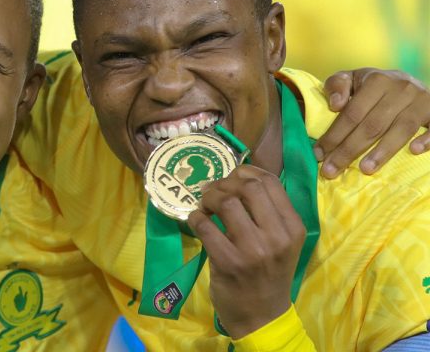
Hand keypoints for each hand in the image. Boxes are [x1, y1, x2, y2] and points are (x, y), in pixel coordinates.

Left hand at [187, 165, 305, 338]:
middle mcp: (277, 236)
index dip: (244, 172)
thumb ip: (267, 212)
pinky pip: (205, 225)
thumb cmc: (268, 274)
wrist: (262, 316)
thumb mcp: (281, 242)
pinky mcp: (228, 261)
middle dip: (224, 183)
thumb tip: (237, 177)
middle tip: (212, 191)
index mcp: (293, 227)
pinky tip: (197, 221)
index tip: (231, 178)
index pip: (270, 181)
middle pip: (248, 186)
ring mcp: (253, 250)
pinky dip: (196, 217)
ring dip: (208, 198)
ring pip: (226, 202)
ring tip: (204, 206)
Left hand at [316, 68, 429, 177]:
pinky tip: (414, 151)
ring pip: (401, 129)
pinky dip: (428, 139)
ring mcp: (421, 101)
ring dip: (383, 152)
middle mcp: (400, 89)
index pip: (351, 113)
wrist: (408, 82)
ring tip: (365, 169)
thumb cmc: (372, 86)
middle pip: (372, 125)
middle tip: (331, 170)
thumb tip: (335, 104)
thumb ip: (337, 86)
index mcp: (376, 80)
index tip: (319, 154)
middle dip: (349, 150)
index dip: (334, 135)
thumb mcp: (352, 79)